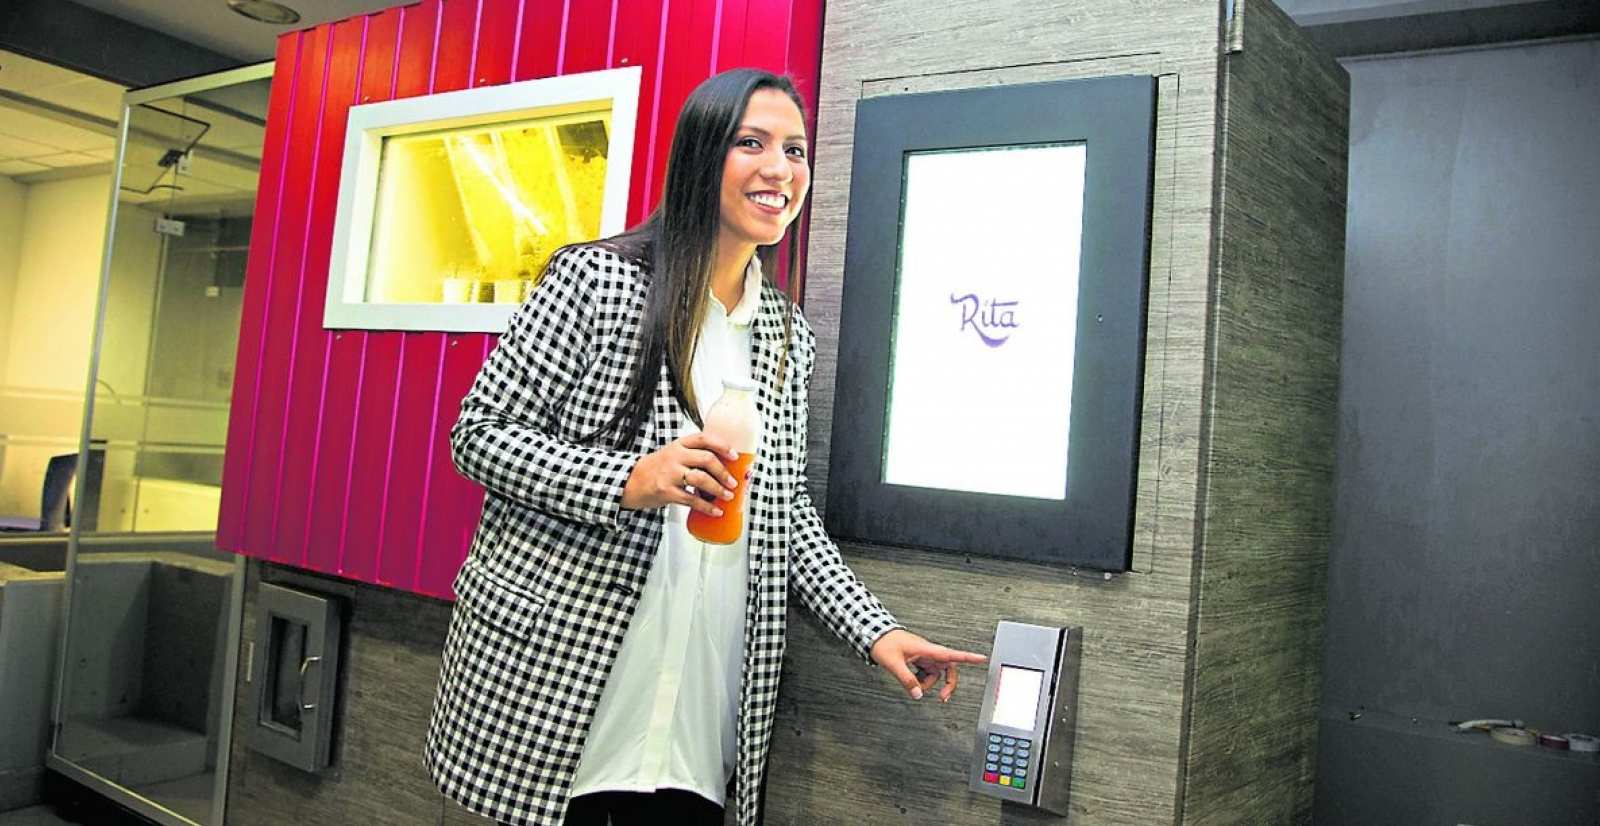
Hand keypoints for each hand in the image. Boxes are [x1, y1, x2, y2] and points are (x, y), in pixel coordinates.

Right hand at [621, 433, 740, 515]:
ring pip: (701, 479)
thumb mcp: (673, 454)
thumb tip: (723, 466)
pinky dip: (706, 506)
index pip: (704, 439)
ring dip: (718, 489)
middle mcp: (675, 457)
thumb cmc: (656, 468)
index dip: (722, 446)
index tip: (734, 455)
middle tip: (733, 482)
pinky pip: (691, 499)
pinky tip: (715, 511)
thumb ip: (693, 456)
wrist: (631, 481)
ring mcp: (670, 474)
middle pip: (706, 459)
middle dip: (724, 472)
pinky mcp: (666, 491)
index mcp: (679, 445)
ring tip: (727, 496)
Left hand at [870, 629, 986, 701]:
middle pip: (947, 668)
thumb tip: (917, 694)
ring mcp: (922, 655)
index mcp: (926, 650)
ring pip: (934, 673)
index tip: (981, 658)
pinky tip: (910, 681)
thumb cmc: (884, 643)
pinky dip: (920, 680)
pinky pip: (925, 672)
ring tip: (914, 687)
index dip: (968, 657)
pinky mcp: (916, 659)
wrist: (874, 634)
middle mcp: (927, 652)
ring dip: (927, 684)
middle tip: (943, 697)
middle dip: (948, 684)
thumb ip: (906, 680)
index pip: (952, 654)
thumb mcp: (894, 664)